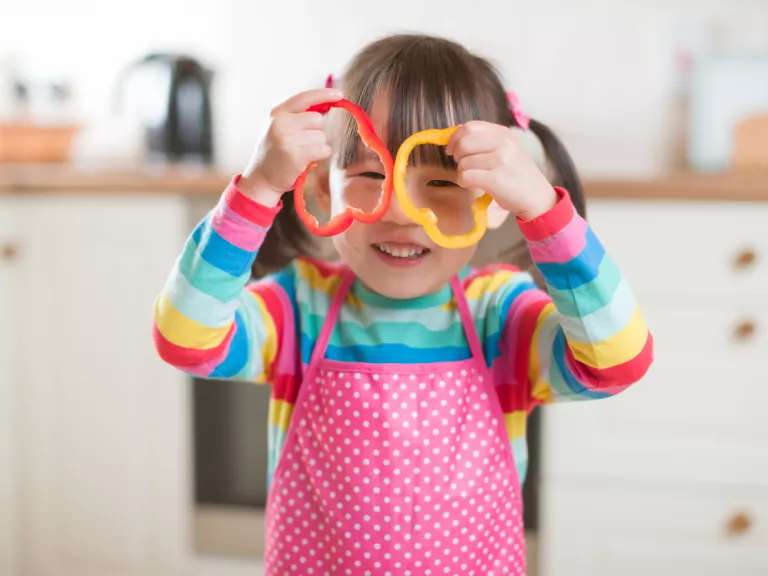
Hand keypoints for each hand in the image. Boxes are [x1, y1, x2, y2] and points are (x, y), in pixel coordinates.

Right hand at [239, 88, 341, 205]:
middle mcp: (281, 123)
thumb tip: (326, 107)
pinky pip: (323, 150)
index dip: (324, 94)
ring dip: (317, 146)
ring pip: (322, 136)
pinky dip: (319, 156)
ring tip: (300, 153)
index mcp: (277, 113)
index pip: (304, 98)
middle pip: (317, 119)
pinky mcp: (296, 156)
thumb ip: (298, 116)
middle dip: (316, 131)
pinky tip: (306, 160)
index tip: (339, 95)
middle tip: (302, 143)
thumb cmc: (275, 153)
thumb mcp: (279, 128)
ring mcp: (288, 139)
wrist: (261, 178)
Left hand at [445, 121, 557, 219]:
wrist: (537, 197)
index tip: (451, 149)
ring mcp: (501, 160)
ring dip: (462, 172)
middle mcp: (503, 143)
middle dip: (457, 156)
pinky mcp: (496, 179)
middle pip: (464, 143)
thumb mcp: (507, 149)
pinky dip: (463, 182)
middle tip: (464, 165)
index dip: (455, 137)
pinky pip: (466, 176)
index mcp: (503, 133)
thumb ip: (485, 140)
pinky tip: (473, 185)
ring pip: (463, 162)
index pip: (470, 127)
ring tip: (474, 178)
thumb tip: (454, 135)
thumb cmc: (517, 175)